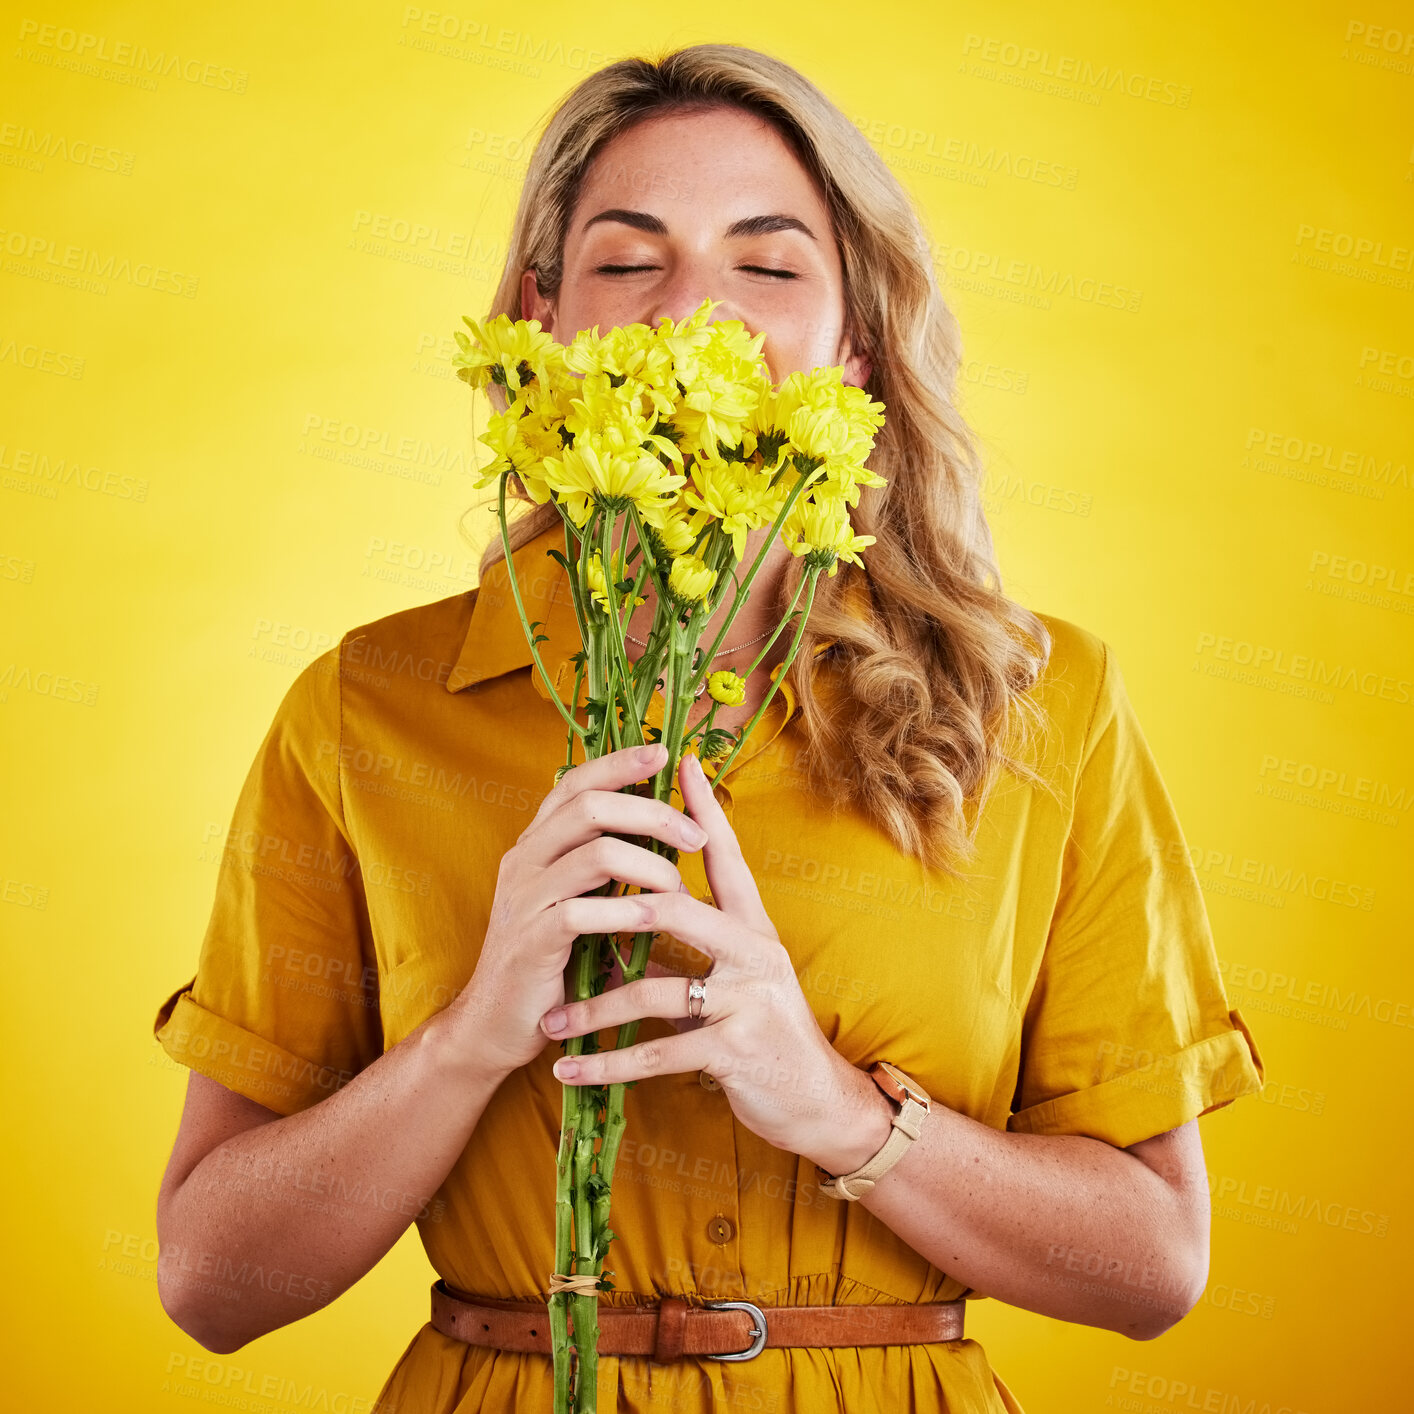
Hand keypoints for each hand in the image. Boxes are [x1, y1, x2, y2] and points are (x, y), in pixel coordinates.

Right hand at [442, 741, 708, 1078]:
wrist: (496, 1023)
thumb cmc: (551, 960)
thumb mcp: (578, 898)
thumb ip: (605, 862)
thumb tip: (665, 826)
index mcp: (537, 843)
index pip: (576, 782)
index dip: (619, 762)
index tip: (664, 752)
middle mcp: (525, 859)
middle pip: (591, 806)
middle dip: (652, 813)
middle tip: (694, 836)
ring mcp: (524, 898)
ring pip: (595, 852)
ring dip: (650, 866)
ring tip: (677, 888)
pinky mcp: (530, 941)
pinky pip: (583, 911)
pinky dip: (626, 913)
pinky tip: (651, 922)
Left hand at [536, 750, 888, 1171]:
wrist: (816, 1100)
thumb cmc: (765, 1032)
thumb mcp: (734, 979)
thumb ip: (690, 948)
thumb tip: (625, 927)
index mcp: (752, 927)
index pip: (724, 857)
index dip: (701, 810)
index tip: (676, 763)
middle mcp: (753, 952)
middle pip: (673, 909)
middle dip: (611, 911)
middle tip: (561, 917)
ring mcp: (746, 1000)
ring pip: (653, 991)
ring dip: (594, 1009)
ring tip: (552, 1022)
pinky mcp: (735, 1049)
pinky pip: (658, 1053)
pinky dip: (607, 1063)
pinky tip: (570, 1069)